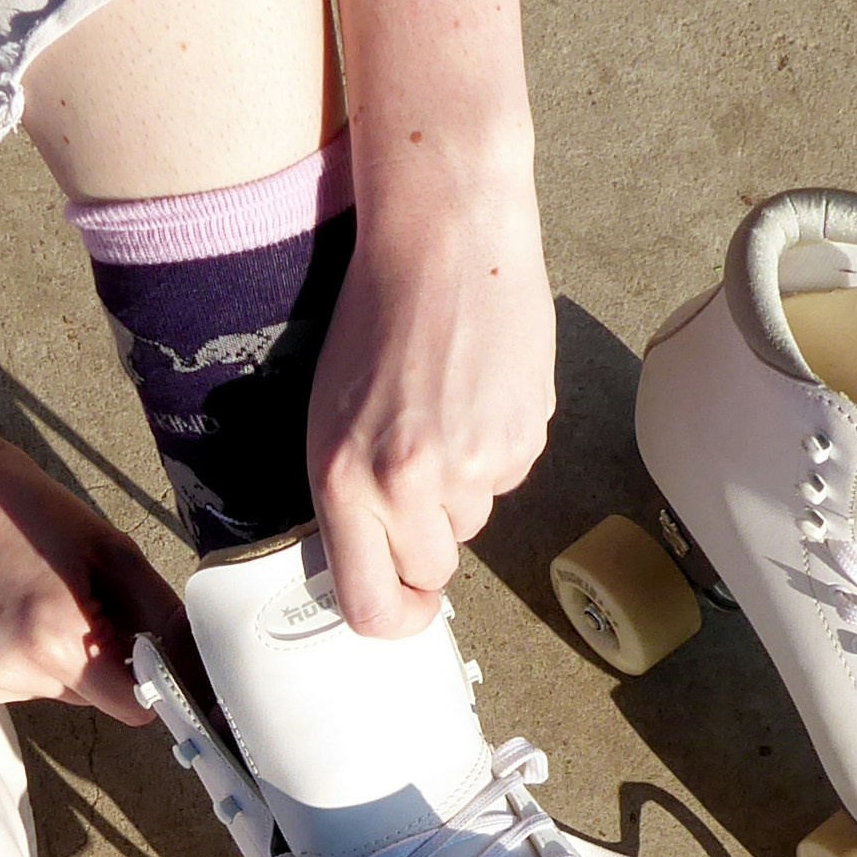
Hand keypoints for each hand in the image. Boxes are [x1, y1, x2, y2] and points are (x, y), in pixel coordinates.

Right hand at [0, 417, 178, 723]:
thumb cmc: (17, 504)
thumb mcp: (108, 548)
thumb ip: (160, 613)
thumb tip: (198, 662)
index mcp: (58, 640)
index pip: (135, 707)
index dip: (152, 678)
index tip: (150, 644)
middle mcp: (19, 673)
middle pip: (101, 698)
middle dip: (107, 654)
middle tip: (84, 591)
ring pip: (66, 689)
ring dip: (70, 653)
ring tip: (42, 591)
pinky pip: (30, 681)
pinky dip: (35, 653)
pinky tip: (15, 604)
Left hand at [306, 166, 554, 637]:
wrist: (445, 240)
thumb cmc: (376, 319)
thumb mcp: (330, 417)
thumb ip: (350, 498)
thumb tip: (382, 562)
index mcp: (344, 480)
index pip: (371, 606)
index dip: (395, 616)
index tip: (406, 602)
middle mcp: (408, 484)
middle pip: (434, 568)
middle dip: (430, 536)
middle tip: (419, 466)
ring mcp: (475, 465)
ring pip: (475, 518)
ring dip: (463, 482)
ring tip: (445, 406)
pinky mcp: (526, 439)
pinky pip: (510, 475)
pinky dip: (496, 445)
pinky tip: (479, 390)